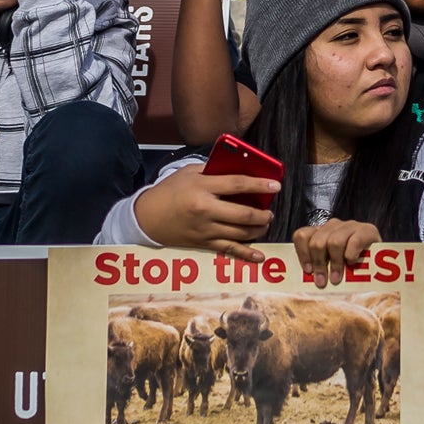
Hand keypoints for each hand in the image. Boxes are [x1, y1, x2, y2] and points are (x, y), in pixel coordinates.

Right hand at [131, 164, 276, 259]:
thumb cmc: (170, 190)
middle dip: (263, 214)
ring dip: (258, 229)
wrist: (147, 217)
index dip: (259, 184)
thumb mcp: (188, 172)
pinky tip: (260, 256)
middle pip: (242, 214)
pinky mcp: (204, 243)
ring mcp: (205, 229)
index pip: (237, 184)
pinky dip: (247, 254)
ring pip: (240, 233)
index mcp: (202, 187)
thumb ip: (213, 170)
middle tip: (270, 211)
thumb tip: (239, 167)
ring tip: (265, 223)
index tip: (276, 185)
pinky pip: (229, 250)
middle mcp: (205, 210)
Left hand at [293, 218, 381, 287]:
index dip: (303, 253)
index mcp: (320, 232)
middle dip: (319, 264)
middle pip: (317, 241)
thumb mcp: (330, 266)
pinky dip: (351, 255)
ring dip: (335, 263)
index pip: (302, 235)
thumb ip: (319, 266)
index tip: (308, 271)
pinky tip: (352, 263)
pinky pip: (354, 241)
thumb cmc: (350, 269)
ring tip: (337, 278)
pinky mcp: (367, 230)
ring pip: (334, 242)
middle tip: (322, 281)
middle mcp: (334, 225)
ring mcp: (351, 226)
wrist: (381, 263)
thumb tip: (307, 278)